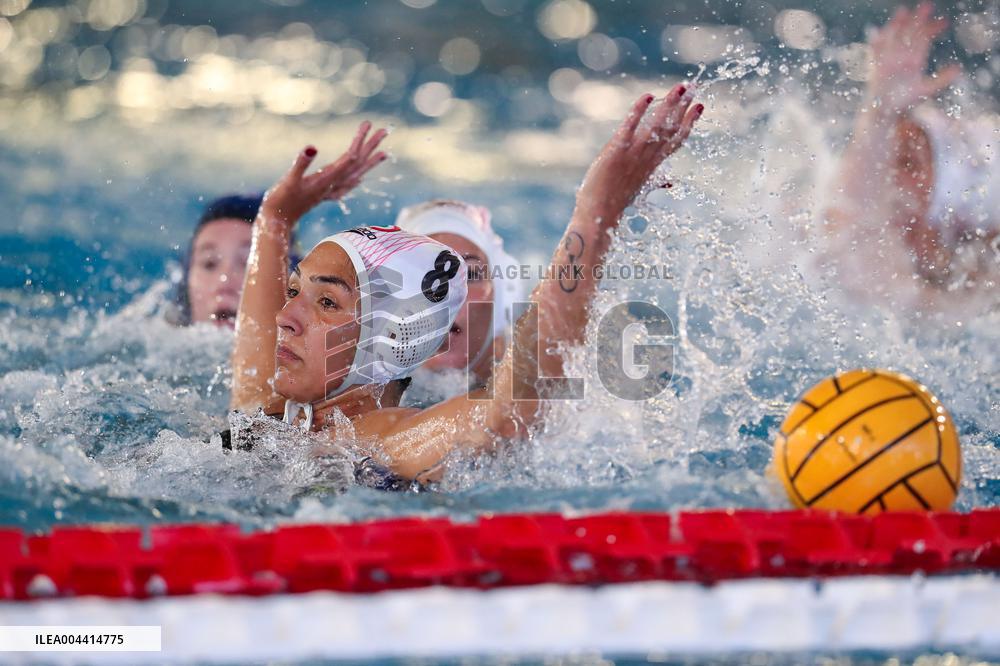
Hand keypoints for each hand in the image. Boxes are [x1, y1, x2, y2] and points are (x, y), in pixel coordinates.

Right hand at [260, 121, 387, 226]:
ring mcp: (330, 191)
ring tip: (384, 153)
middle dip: (371, 146)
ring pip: (356, 174)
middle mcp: (333, 185)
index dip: (360, 140)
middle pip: (358, 164)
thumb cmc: (281, 200)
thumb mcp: (289, 179)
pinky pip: (347, 185)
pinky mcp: (324, 195)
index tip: (368, 124)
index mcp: (327, 178)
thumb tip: (312, 147)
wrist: (277, 221)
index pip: (350, 157)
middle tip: (384, 131)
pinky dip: (357, 178)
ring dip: (370, 162)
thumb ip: (301, 163)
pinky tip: (361, 177)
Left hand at [577, 84, 702, 217]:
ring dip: (670, 104)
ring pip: (657, 125)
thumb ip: (657, 181)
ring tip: (681, 87)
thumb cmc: (615, 203)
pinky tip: (648, 96)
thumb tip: (671, 183)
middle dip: (684, 107)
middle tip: (695, 87)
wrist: (598, 216)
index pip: (677, 140)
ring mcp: (634, 154)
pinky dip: (639, 111)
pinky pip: (630, 127)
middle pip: (671, 128)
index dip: (689, 122)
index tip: (700, 106)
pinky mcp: (617, 151)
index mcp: (653, 165)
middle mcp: (647, 157)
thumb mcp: (639, 190)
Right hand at [867, 2, 960, 114]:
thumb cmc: (905, 101)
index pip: (925, 40)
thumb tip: (958, 69)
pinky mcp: (877, 67)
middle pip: (910, 34)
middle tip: (927, 6)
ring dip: (898, 25)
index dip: (934, 29)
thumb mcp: (926, 90)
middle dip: (918, 20)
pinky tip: (879, 31)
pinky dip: (877, 41)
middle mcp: (902, 57)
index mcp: (915, 60)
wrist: (885, 111)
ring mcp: (889, 61)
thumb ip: (941, 79)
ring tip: (903, 12)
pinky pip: (877, 51)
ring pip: (894, 38)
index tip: (945, 22)